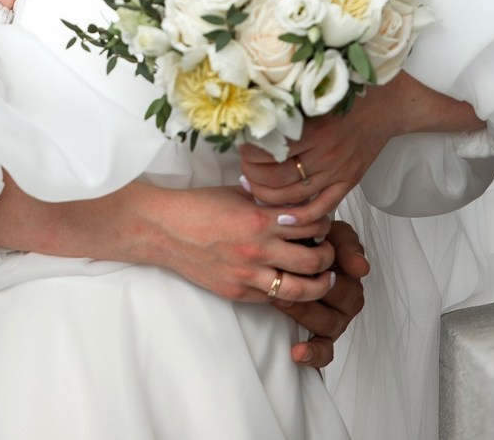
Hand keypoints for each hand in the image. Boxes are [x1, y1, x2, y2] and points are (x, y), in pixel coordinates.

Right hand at [135, 182, 354, 304]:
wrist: (165, 229)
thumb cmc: (199, 206)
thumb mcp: (239, 193)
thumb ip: (269, 201)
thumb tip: (298, 203)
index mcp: (260, 218)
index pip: (312, 223)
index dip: (325, 223)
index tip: (324, 223)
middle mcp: (258, 248)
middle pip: (315, 260)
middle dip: (329, 257)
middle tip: (328, 252)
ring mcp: (248, 274)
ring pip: (301, 290)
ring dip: (319, 285)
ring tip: (324, 278)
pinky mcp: (237, 291)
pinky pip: (274, 299)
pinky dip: (289, 294)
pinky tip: (292, 285)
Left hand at [239, 76, 436, 208]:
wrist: (390, 105)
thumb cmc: (353, 91)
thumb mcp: (319, 89)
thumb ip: (292, 100)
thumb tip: (256, 101)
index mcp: (314, 128)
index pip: (270, 149)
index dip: (248, 152)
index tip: (240, 147)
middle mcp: (325, 153)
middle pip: (275, 176)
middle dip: (252, 175)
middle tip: (242, 168)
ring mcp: (337, 170)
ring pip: (293, 195)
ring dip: (267, 195)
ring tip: (253, 187)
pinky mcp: (348, 181)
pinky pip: (322, 206)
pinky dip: (300, 216)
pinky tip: (282, 217)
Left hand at [273, 219, 368, 368]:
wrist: (291, 250)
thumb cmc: (314, 242)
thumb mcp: (333, 235)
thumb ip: (348, 246)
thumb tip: (362, 269)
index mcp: (352, 276)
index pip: (349, 280)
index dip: (331, 278)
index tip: (312, 271)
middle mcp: (348, 301)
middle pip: (337, 301)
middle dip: (309, 293)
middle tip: (283, 283)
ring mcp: (337, 320)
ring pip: (327, 326)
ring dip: (303, 314)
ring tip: (280, 301)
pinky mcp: (325, 337)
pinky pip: (325, 351)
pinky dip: (313, 354)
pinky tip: (297, 352)